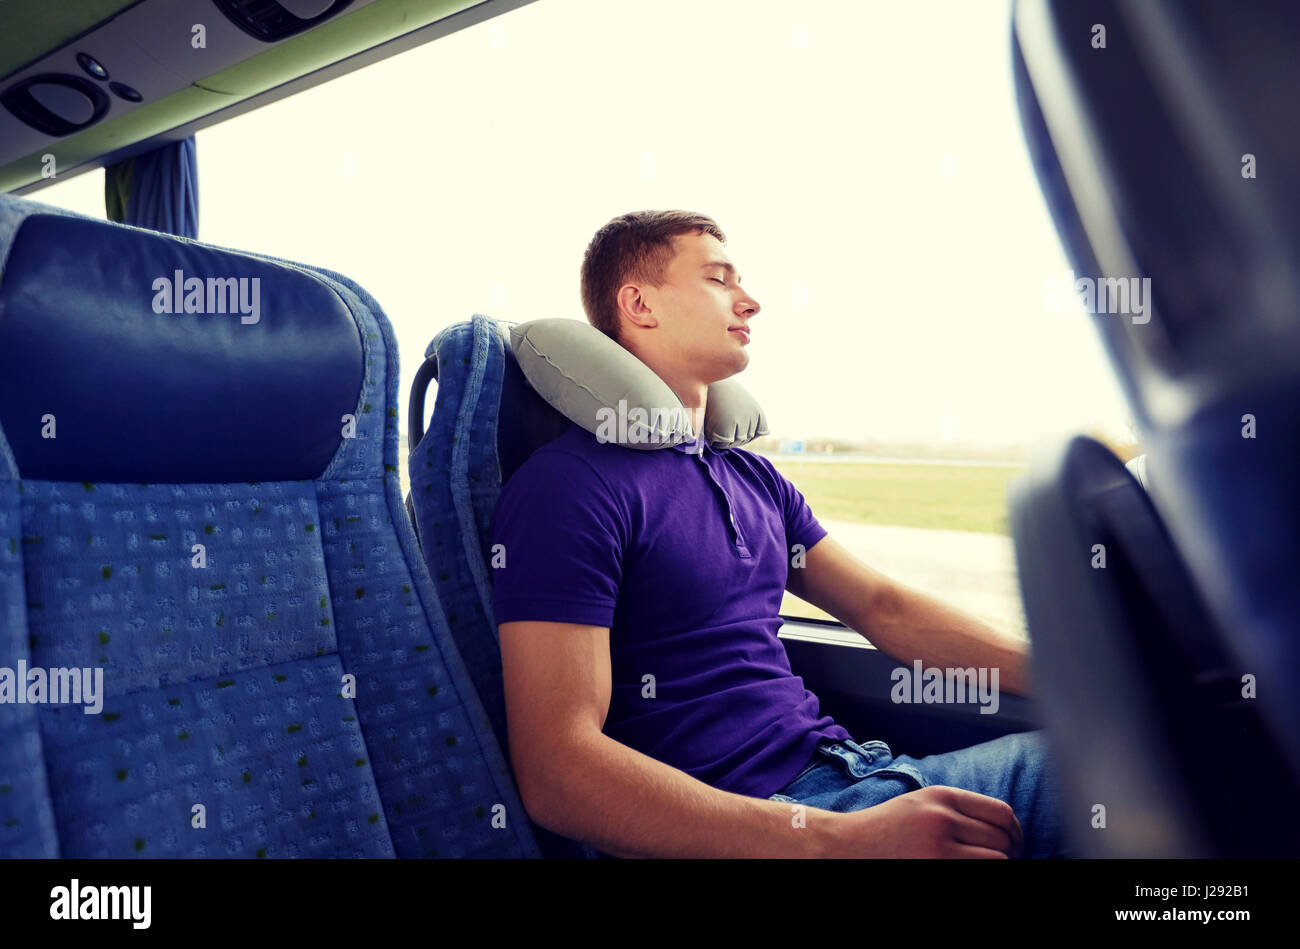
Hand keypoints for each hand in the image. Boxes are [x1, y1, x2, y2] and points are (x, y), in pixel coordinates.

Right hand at [820, 785, 1023, 857]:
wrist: (848, 845)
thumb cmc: (886, 827)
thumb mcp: (921, 803)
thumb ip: (956, 807)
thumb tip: (1004, 825)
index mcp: (941, 796)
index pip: (1001, 812)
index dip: (1014, 831)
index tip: (1013, 842)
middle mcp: (943, 819)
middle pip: (1003, 838)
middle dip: (1008, 851)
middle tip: (999, 858)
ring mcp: (939, 849)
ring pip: (998, 860)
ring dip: (998, 865)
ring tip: (984, 865)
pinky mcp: (936, 869)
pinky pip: (979, 873)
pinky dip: (982, 873)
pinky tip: (972, 870)